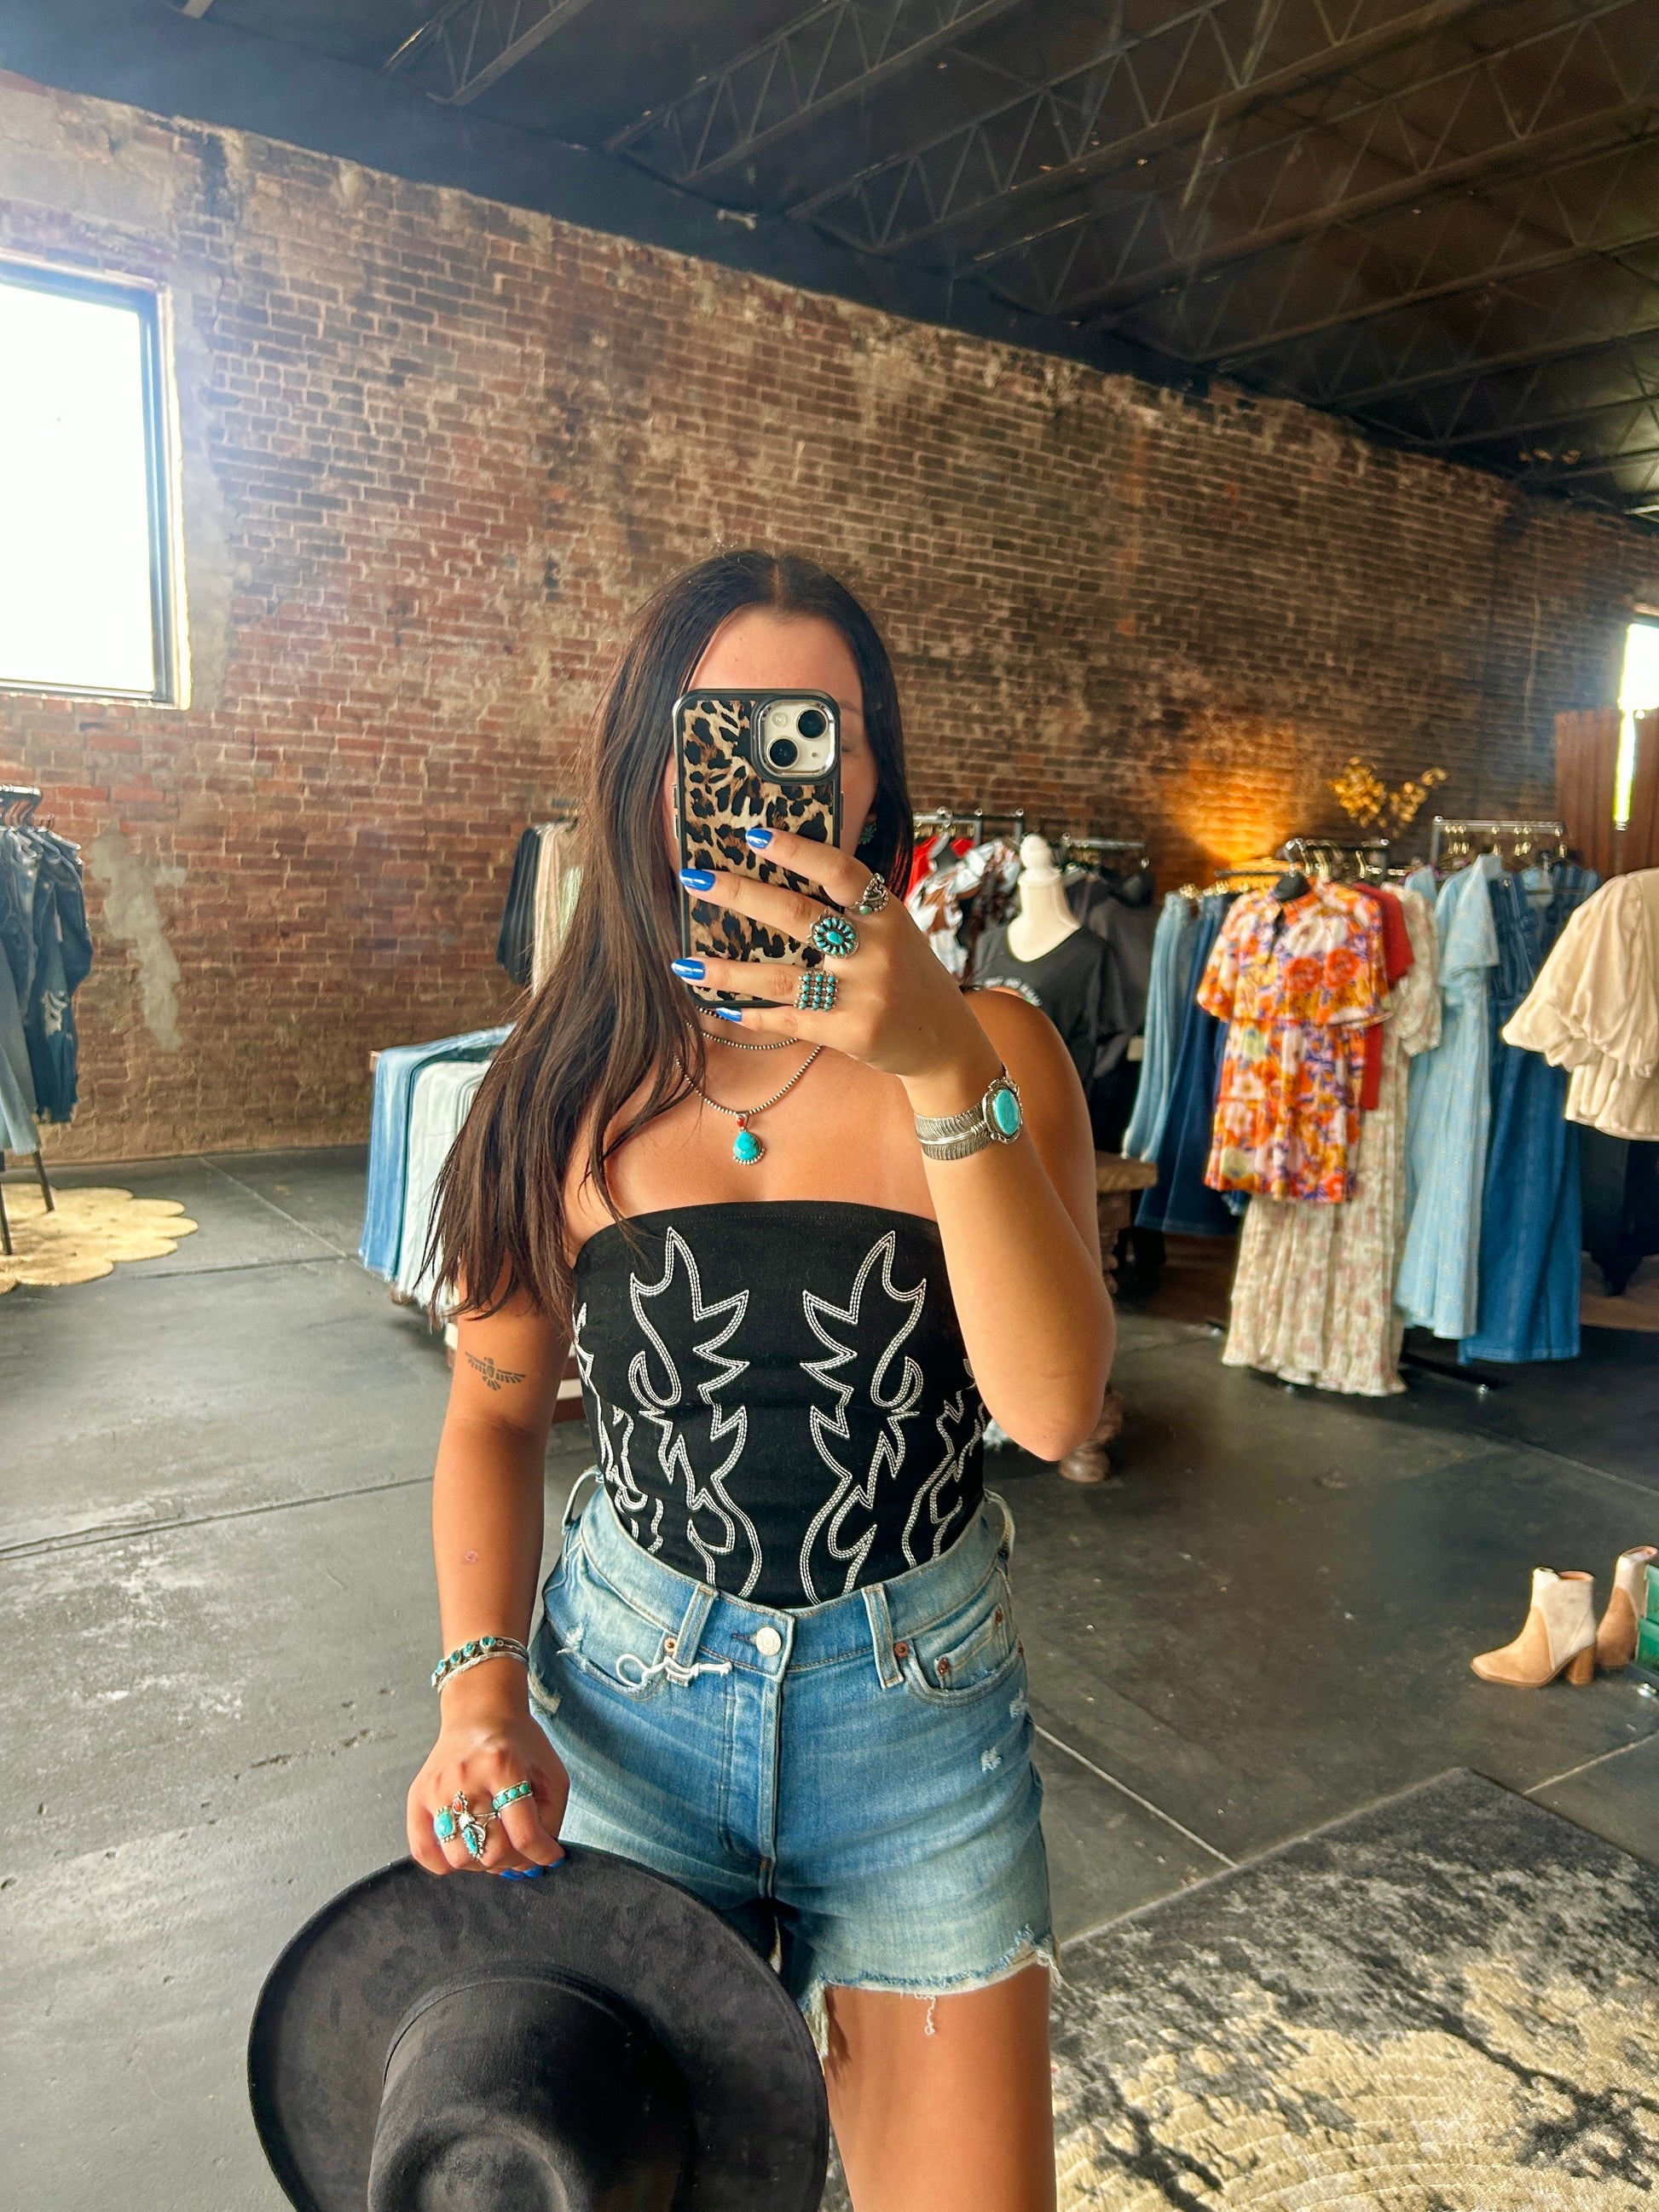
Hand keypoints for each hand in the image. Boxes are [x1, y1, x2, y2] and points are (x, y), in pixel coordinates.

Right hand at [407, 1697, 568, 1876]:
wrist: (480, 1712)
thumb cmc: (520, 1745)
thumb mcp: (550, 1772)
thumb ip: (551, 1818)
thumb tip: (539, 1861)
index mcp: (504, 1766)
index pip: (525, 1834)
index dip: (543, 1854)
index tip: (550, 1855)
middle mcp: (466, 1777)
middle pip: (491, 1850)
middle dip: (514, 1861)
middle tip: (520, 1851)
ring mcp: (437, 1788)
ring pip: (460, 1858)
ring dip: (483, 1864)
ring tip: (493, 1846)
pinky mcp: (417, 1796)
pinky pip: (424, 1851)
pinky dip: (445, 1864)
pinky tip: (465, 1849)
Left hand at [673, 826, 1000, 1102]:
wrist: (943, 1040)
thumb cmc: (907, 975)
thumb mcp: (893, 930)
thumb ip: (852, 907)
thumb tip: (778, 874)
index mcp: (885, 913)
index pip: (841, 871)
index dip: (798, 851)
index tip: (753, 834)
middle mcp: (876, 949)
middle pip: (798, 916)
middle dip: (740, 895)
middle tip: (694, 879)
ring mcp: (863, 992)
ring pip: (782, 976)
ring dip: (728, 971)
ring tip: (684, 963)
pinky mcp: (851, 1031)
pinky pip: (790, 1019)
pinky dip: (754, 1013)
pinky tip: (722, 1008)